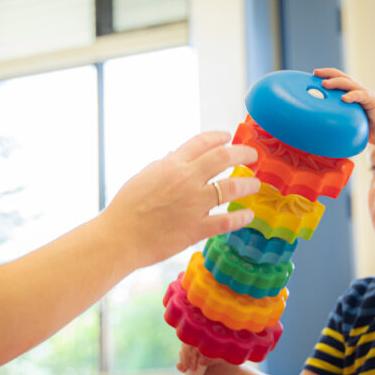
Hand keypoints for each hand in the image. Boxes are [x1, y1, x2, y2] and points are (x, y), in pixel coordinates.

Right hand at [104, 131, 260, 268]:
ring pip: (232, 187)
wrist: (119, 237)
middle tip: (253, 156)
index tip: (229, 138)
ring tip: (255, 184)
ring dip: (248, 184)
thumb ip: (164, 167)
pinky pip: (227, 221)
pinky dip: (241, 217)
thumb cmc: (126, 209)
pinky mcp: (197, 228)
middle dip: (243, 153)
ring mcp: (194, 204)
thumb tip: (176, 157)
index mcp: (171, 165)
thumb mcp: (143, 177)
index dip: (219, 137)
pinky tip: (248, 215)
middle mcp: (186, 179)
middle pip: (224, 157)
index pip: (202, 142)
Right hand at [176, 343, 229, 374]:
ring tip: (191, 369)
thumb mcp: (224, 359)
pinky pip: (181, 364)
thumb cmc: (229, 367)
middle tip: (194, 366)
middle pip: (186, 345)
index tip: (195, 355)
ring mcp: (194, 357)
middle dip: (187, 354)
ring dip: (183, 360)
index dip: (192, 345)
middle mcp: (199, 348)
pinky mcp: (190, 367)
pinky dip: (180, 365)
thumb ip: (213, 358)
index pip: (195, 338)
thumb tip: (200, 361)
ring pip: (182, 354)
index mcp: (207, 341)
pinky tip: (181, 369)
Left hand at [313, 68, 374, 148]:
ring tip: (325, 84)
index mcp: (352, 93)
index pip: (339, 80)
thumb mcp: (349, 120)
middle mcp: (358, 90)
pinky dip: (352, 96)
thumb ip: (338, 117)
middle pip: (342, 77)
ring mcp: (365, 94)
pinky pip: (361, 96)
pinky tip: (344, 98)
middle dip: (328, 73)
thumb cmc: (367, 127)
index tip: (313, 74)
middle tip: (315, 73)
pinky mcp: (373, 101)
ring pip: (349, 84)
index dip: (327, 75)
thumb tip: (318, 124)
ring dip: (336, 82)